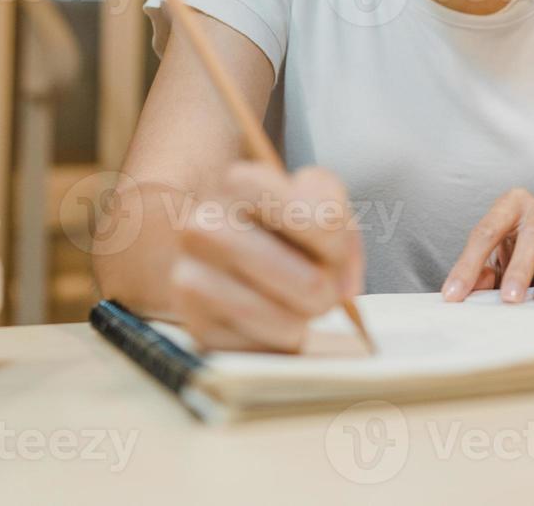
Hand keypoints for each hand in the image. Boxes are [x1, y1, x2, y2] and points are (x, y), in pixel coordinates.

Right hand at [169, 163, 362, 351]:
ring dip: (305, 318)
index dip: (340, 244)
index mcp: (240, 183)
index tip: (331, 246)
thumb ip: (342, 229)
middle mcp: (204, 228)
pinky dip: (280, 340)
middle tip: (319, 283)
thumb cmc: (277, 222)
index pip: (322, 222)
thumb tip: (344, 289)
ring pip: (288, 322)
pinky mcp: (195, 327)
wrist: (214, 246)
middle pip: (310, 283)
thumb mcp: (315, 198)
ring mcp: (190, 279)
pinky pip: (265, 350)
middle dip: (328, 290)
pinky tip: (269, 318)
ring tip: (294, 300)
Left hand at [442, 190, 533, 302]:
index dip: (468, 265)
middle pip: (533, 232)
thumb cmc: (518, 257)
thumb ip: (479, 274)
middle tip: (510, 298)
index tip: (454, 295)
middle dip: (520, 267)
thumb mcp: (493, 263)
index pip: (487, 231)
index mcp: (511, 205)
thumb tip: (461, 292)